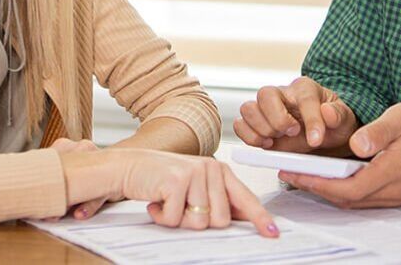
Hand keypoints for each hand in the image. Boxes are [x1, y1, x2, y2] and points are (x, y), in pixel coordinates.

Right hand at [54, 141, 278, 236]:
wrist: (128, 166)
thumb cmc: (160, 179)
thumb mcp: (193, 187)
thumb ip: (216, 200)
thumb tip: (238, 220)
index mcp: (219, 171)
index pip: (245, 199)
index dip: (259, 218)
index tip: (272, 233)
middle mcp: (211, 169)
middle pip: (220, 220)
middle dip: (197, 221)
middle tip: (180, 207)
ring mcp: (195, 173)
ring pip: (199, 222)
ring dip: (178, 219)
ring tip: (167, 202)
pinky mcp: (177, 181)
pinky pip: (175, 218)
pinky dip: (162, 216)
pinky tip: (155, 200)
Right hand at [234, 77, 357, 152]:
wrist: (326, 134)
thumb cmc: (333, 123)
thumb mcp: (345, 119)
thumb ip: (338, 114)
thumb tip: (328, 113)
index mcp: (305, 88)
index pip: (304, 97)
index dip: (310, 118)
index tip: (316, 139)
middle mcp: (282, 95)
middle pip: (266, 94)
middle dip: (278, 118)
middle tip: (293, 132)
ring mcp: (266, 110)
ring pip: (248, 108)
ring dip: (261, 128)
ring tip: (276, 140)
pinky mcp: (257, 126)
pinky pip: (240, 125)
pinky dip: (248, 136)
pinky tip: (265, 144)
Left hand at [278, 101, 400, 207]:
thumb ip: (380, 131)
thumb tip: (357, 144)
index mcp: (394, 171)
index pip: (349, 187)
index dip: (319, 183)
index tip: (295, 172)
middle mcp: (393, 190)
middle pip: (346, 199)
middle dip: (314, 187)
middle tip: (287, 172)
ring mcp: (393, 195)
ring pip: (352, 201)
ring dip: (324, 190)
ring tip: (299, 173)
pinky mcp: (392, 193)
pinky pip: (360, 197)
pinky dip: (338, 189)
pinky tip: (325, 176)